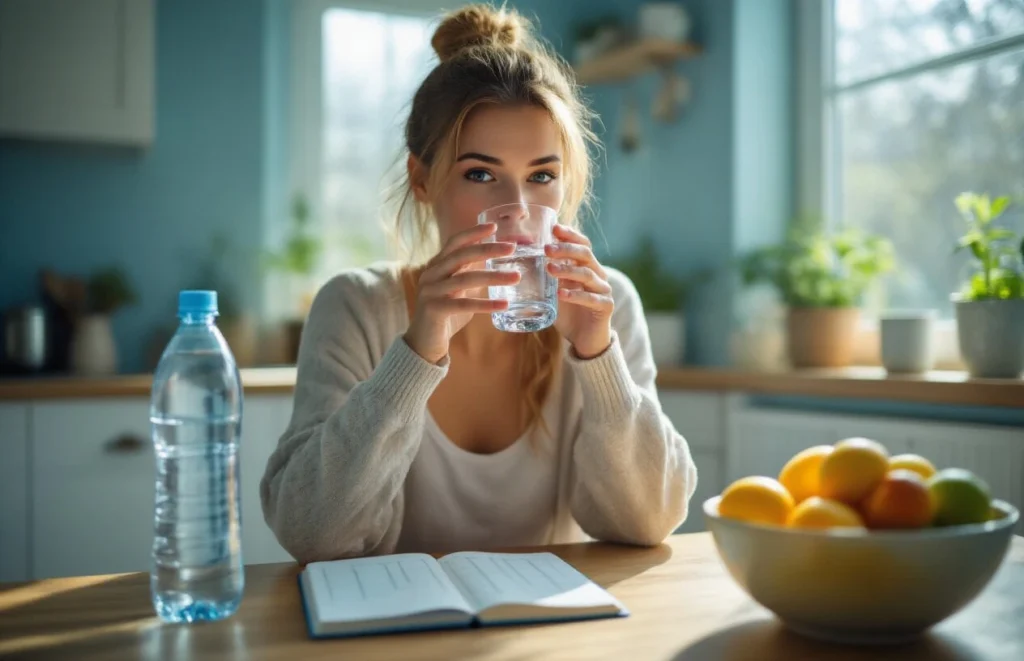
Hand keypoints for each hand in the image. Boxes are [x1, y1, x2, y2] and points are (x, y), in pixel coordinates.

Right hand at [404, 223, 518, 363]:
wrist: (424, 342)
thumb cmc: (446, 314)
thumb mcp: (459, 290)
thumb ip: (470, 274)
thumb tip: (495, 259)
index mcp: (436, 266)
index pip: (455, 243)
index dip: (473, 233)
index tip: (494, 227)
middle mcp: (431, 275)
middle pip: (461, 256)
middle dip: (488, 249)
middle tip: (512, 248)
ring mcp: (430, 292)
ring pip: (465, 279)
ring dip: (494, 277)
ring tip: (516, 277)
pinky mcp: (434, 310)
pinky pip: (463, 305)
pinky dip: (486, 304)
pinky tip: (504, 304)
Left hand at [546, 224, 612, 358]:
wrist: (585, 340)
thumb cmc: (569, 313)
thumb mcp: (554, 292)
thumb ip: (545, 278)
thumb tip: (518, 262)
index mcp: (588, 267)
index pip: (582, 244)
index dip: (570, 235)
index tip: (554, 228)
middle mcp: (598, 275)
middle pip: (585, 255)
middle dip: (566, 249)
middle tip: (547, 249)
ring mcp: (604, 291)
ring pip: (587, 275)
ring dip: (568, 270)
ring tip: (550, 269)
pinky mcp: (605, 307)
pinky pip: (591, 298)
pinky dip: (575, 295)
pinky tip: (560, 294)